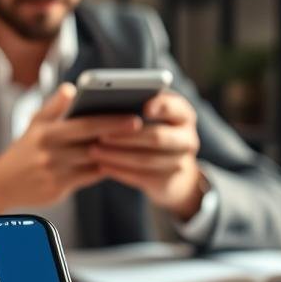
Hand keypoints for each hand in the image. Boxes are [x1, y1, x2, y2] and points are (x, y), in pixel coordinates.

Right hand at [0, 83, 141, 214]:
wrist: (1, 183)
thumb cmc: (24, 150)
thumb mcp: (34, 124)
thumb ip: (54, 106)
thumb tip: (72, 89)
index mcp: (46, 133)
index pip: (83, 125)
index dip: (109, 120)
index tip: (132, 115)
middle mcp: (50, 153)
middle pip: (93, 144)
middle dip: (119, 136)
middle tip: (141, 128)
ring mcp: (55, 173)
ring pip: (94, 163)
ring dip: (115, 154)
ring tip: (136, 144)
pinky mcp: (58, 190)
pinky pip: (88, 178)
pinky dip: (104, 169)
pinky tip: (119, 161)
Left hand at [90, 91, 205, 219]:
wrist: (170, 172)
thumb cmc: (151, 132)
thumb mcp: (150, 117)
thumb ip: (135, 105)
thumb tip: (99, 99)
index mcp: (183, 115)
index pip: (174, 107)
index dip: (160, 107)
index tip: (143, 107)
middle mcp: (187, 138)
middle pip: (158, 137)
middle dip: (127, 136)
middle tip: (100, 134)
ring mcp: (180, 163)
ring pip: (147, 160)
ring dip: (117, 155)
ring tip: (93, 150)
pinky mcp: (167, 182)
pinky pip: (141, 177)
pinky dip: (119, 171)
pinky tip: (101, 166)